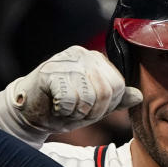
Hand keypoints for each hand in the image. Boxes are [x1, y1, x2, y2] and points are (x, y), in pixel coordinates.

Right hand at [0, 45, 142, 146]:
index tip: (88, 110)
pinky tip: (53, 105)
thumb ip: (115, 100)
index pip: (118, 85)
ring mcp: (65, 60)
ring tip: (64, 107)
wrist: (28, 112)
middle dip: (92, 111)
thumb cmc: (61, 107)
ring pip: (88, 96)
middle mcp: (82, 54)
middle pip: (106, 91)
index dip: (106, 107)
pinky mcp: (49, 71)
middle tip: (75, 111)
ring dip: (76, 112)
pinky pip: (68, 99)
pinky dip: (62, 110)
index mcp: (96, 59)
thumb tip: (139, 96)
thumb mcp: (93, 106)